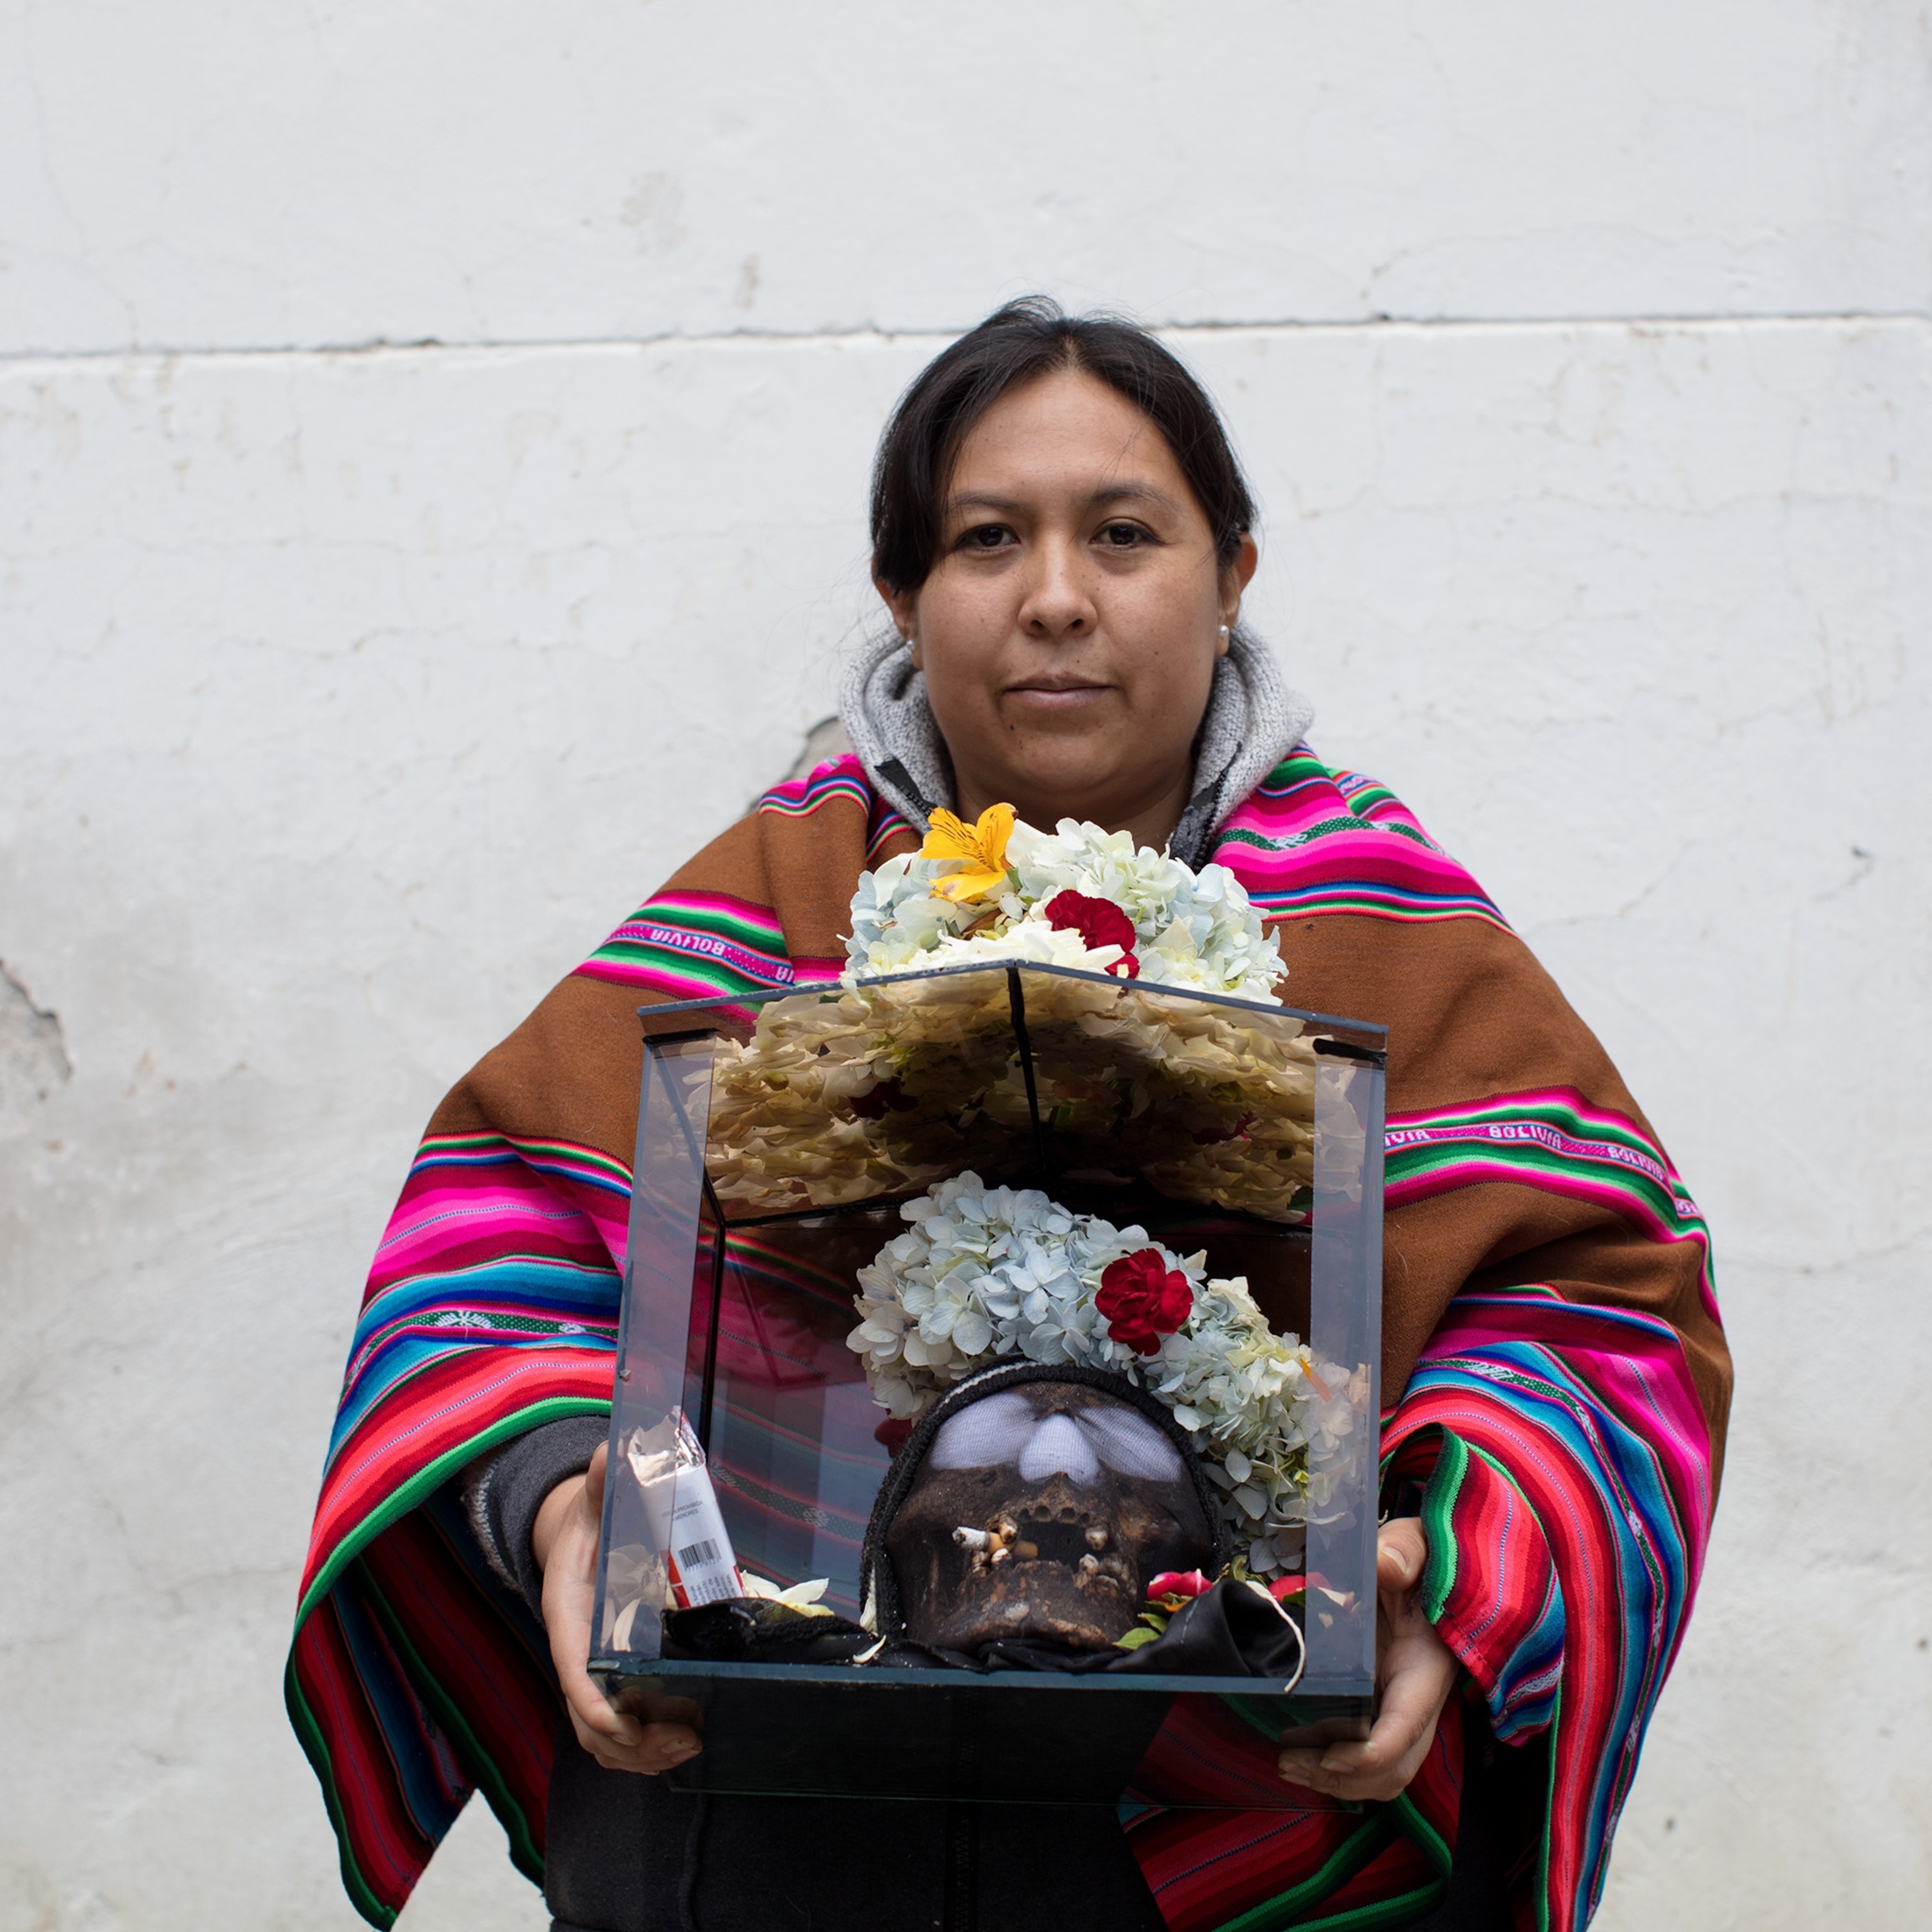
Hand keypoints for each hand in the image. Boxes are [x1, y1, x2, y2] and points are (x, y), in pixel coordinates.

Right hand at [532, 1442, 703, 1774]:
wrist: (578, 1539)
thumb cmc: (591, 1521)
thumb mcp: (594, 1497)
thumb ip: (603, 1477)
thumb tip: (612, 1452)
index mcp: (568, 1613)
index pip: (571, 1668)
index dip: (593, 1701)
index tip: (624, 1724)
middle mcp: (574, 1652)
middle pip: (588, 1719)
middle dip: (631, 1741)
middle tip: (685, 1738)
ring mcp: (590, 1674)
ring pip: (603, 1739)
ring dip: (643, 1755)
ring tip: (691, 1745)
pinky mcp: (611, 1683)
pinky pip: (617, 1735)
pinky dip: (644, 1752)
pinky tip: (683, 1744)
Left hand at [1277, 1518, 1457, 1801]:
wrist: (1426, 1569)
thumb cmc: (1416, 1558)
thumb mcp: (1412, 1545)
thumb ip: (1402, 1552)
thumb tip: (1385, 1564)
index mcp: (1426, 1668)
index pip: (1405, 1732)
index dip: (1367, 1756)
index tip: (1327, 1755)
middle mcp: (1420, 1701)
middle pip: (1394, 1768)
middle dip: (1345, 1778)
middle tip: (1290, 1763)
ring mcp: (1405, 1711)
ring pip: (1385, 1775)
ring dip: (1339, 1782)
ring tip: (1289, 1765)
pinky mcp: (1387, 1711)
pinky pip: (1371, 1760)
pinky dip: (1339, 1770)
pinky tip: (1302, 1756)